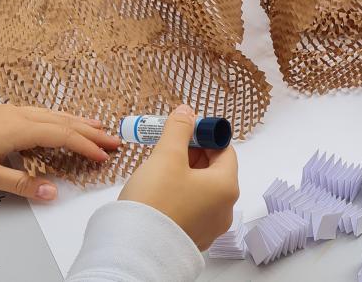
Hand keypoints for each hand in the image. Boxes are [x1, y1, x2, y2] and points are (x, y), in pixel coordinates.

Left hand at [0, 105, 120, 200]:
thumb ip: (22, 183)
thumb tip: (53, 191)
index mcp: (18, 127)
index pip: (63, 136)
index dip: (87, 146)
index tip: (106, 156)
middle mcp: (18, 114)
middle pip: (63, 122)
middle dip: (91, 132)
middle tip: (115, 140)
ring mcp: (8, 111)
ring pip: (52, 115)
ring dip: (77, 123)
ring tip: (97, 128)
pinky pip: (40, 113)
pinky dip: (58, 119)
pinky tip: (58, 123)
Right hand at [120, 104, 239, 249]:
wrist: (134, 249)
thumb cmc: (155, 201)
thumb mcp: (167, 156)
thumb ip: (179, 130)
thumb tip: (187, 112)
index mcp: (226, 187)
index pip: (225, 150)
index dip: (205, 136)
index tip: (185, 130)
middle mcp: (224, 209)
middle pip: (214, 170)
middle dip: (193, 154)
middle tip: (169, 147)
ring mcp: (210, 227)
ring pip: (202, 190)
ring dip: (185, 174)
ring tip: (161, 168)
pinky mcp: (192, 237)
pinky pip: (192, 208)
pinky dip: (180, 195)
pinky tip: (160, 191)